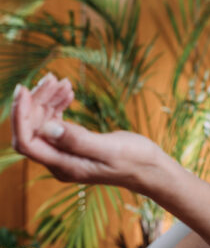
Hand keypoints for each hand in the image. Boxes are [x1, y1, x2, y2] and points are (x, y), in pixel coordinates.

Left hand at [11, 74, 160, 190]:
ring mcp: (65, 154)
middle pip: (33, 129)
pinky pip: (56, 124)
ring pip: (43, 124)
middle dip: (37, 101)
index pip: (26, 141)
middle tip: (53, 78)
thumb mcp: (110, 149)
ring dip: (48, 101)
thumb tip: (47, 128)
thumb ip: (78, 140)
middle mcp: (60, 162)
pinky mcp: (74, 146)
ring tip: (63, 82)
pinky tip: (68, 93)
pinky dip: (58, 106)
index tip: (24, 89)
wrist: (150, 169)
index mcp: (65, 165)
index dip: (20, 115)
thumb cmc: (135, 160)